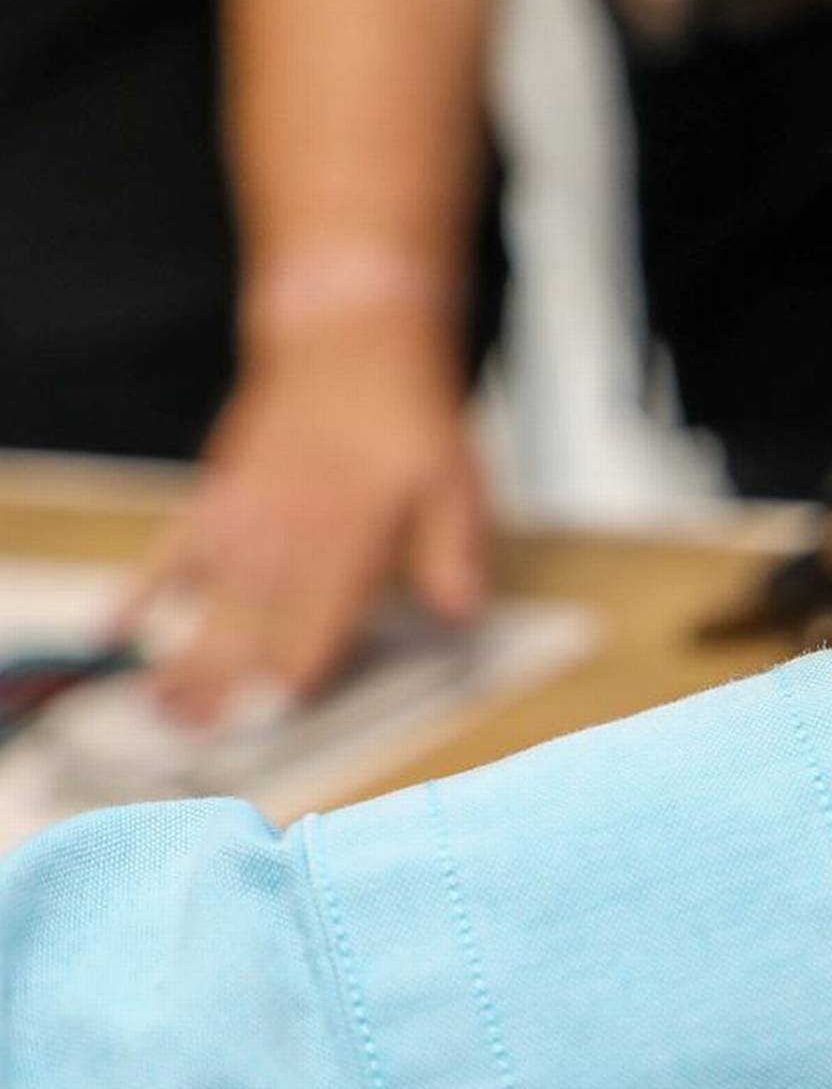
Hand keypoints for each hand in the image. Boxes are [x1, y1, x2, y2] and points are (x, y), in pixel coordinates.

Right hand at [128, 324, 487, 723]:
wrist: (348, 345)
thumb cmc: (405, 419)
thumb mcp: (454, 485)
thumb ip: (453, 555)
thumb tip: (464, 616)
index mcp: (347, 544)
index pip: (315, 630)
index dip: (294, 681)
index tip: (273, 723)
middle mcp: (286, 539)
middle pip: (250, 632)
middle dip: (227, 690)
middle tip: (204, 742)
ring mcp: (241, 521)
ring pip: (205, 606)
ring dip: (182, 659)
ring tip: (161, 710)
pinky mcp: (214, 500)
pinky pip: (168, 555)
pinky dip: (139, 593)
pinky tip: (111, 630)